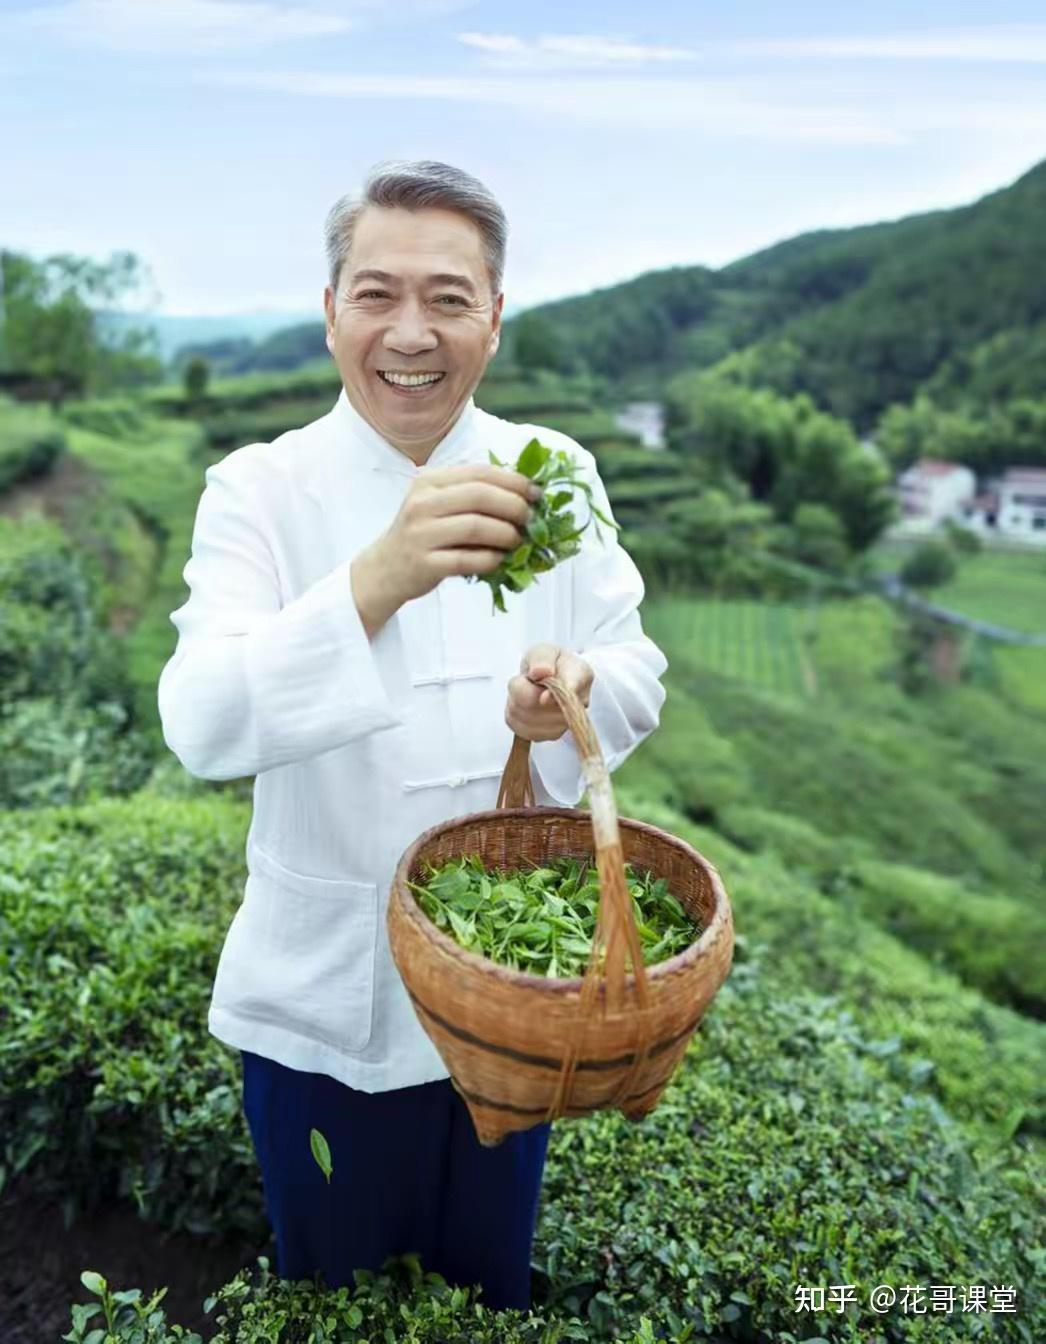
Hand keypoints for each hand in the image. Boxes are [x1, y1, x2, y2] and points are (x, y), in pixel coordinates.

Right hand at [352, 464, 541, 635]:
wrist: (385, 569)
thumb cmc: (423, 534)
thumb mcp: (439, 504)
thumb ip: (472, 494)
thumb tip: (525, 493)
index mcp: (429, 481)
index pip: (480, 473)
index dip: (514, 481)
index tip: (536, 494)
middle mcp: (422, 503)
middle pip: (480, 496)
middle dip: (514, 506)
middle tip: (530, 519)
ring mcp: (421, 534)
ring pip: (476, 526)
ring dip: (506, 534)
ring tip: (518, 541)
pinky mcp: (425, 563)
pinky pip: (467, 559)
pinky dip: (490, 559)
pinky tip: (499, 560)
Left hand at [506, 643, 593, 742]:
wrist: (548, 678)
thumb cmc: (547, 662)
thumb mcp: (543, 651)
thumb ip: (542, 659)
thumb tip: (540, 672)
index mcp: (580, 675)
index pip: (569, 691)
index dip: (553, 696)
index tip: (543, 695)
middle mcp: (577, 705)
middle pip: (539, 706)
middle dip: (523, 690)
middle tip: (527, 679)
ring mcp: (562, 725)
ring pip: (526, 718)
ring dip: (517, 702)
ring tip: (526, 690)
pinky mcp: (545, 736)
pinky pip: (519, 728)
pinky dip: (514, 715)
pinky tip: (523, 705)